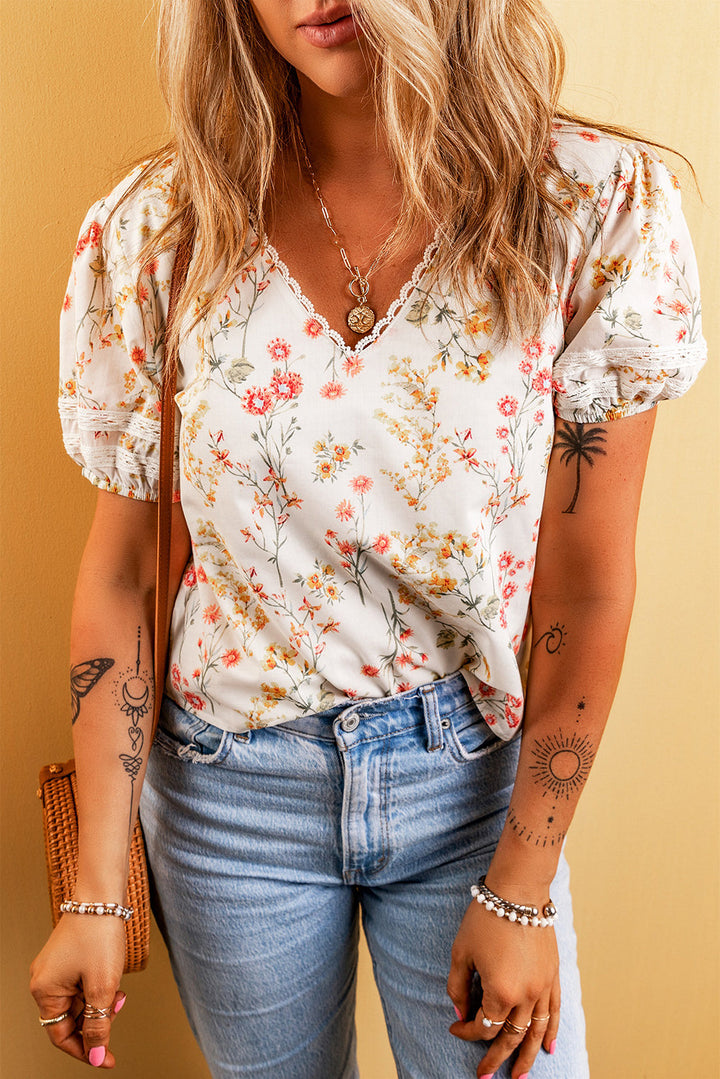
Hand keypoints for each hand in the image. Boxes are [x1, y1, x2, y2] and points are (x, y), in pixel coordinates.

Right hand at [30, 914, 126, 1067]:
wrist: (102, 895)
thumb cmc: (98, 934)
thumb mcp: (102, 986)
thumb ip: (99, 1025)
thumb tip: (96, 1054)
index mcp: (44, 991)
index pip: (61, 1035)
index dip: (85, 1050)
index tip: (107, 1059)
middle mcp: (44, 981)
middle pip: (70, 1019)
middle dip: (97, 1020)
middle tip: (117, 1010)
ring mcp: (55, 969)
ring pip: (79, 1002)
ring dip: (100, 1004)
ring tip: (118, 992)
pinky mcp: (68, 959)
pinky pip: (81, 985)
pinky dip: (98, 989)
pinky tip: (112, 980)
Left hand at [447, 898, 559, 1077]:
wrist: (518, 890)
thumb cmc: (485, 917)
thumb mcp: (461, 952)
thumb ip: (459, 987)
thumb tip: (462, 1012)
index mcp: (501, 992)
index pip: (483, 1026)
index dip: (466, 1031)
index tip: (454, 1026)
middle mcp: (526, 996)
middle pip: (511, 1037)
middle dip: (496, 1058)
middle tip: (484, 1076)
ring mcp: (544, 987)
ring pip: (536, 1032)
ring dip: (528, 1057)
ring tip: (520, 1077)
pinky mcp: (554, 976)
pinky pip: (555, 1012)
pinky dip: (552, 1032)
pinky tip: (548, 1047)